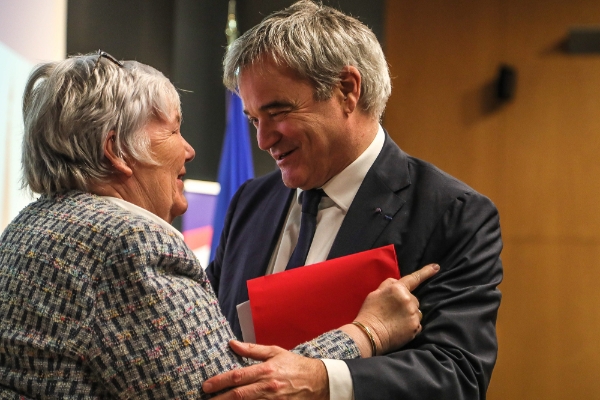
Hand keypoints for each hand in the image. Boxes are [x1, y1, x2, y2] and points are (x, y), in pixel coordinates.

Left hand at [202, 340, 328, 399]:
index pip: (238, 376)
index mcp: (266, 370)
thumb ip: (252, 350)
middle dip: (220, 399)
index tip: (206, 386)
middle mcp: (268, 386)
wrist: (318, 381)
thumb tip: (232, 344)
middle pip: (239, 395)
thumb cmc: (295, 365)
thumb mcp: (275, 352)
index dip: (220, 381)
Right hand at [350, 263, 439, 354]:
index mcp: (397, 289)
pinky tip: (400, 328)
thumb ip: (388, 285)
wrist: (368, 334)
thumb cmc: (369, 313)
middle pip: (414, 299)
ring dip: (410, 314)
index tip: (436, 267)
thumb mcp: (375, 293)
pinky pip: (417, 324)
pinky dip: (411, 325)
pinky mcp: (416, 327)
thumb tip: (396, 281)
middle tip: (393, 311)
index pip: (414, 278)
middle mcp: (408, 299)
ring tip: (396, 321)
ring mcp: (413, 314)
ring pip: (416, 312)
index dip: (426, 272)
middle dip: (407, 303)